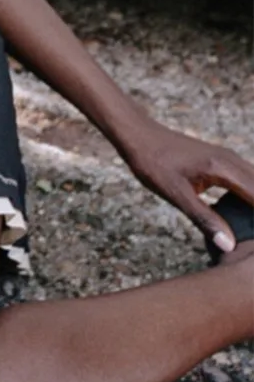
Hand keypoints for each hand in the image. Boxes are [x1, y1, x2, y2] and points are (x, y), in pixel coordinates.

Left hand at [118, 121, 253, 253]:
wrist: (138, 136)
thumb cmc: (153, 164)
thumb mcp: (175, 194)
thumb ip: (204, 219)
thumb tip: (228, 245)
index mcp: (223, 169)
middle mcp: (232, 160)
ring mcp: (228, 158)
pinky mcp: (222, 161)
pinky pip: (248, 179)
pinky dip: (253, 195)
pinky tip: (250, 213)